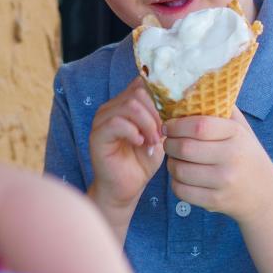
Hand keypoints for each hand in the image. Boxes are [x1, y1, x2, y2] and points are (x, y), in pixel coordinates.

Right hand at [88, 77, 164, 209]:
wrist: (126, 188)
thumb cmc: (141, 162)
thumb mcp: (157, 134)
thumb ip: (161, 115)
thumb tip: (175, 99)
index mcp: (124, 103)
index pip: (142, 83)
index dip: (159, 97)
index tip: (169, 117)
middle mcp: (111, 107)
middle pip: (138, 92)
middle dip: (155, 114)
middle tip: (160, 135)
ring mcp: (102, 120)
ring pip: (130, 105)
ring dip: (147, 124)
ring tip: (151, 142)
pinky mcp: (97, 135)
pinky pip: (117, 122)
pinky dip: (134, 132)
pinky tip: (140, 143)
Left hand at [163, 108, 272, 223]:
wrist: (265, 195)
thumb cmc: (247, 155)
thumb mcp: (242, 129)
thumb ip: (222, 109)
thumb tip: (194, 85)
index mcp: (236, 134)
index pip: (199, 126)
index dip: (177, 125)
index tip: (169, 125)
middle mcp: (231, 157)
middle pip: (185, 148)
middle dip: (169, 144)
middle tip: (168, 141)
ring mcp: (224, 181)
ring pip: (180, 170)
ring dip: (171, 164)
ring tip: (175, 159)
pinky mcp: (216, 201)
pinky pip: (182, 191)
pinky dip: (176, 183)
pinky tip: (182, 177)